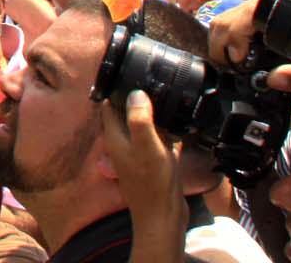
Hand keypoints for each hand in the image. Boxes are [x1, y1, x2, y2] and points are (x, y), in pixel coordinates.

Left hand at [100, 92, 185, 244]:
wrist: (164, 218)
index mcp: (116, 137)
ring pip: (145, 126)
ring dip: (155, 114)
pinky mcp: (156, 162)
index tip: (129, 73)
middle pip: (127, 113)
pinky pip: (160, 140)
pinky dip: (168, 131)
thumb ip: (139, 119)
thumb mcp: (146, 146)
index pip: (109, 106)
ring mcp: (140, 153)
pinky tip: (181, 124)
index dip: (116, 89)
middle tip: (154, 82)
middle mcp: (125, 144)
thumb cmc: (153, 184)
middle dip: (139, 99)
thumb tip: (135, 92)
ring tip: (169, 98)